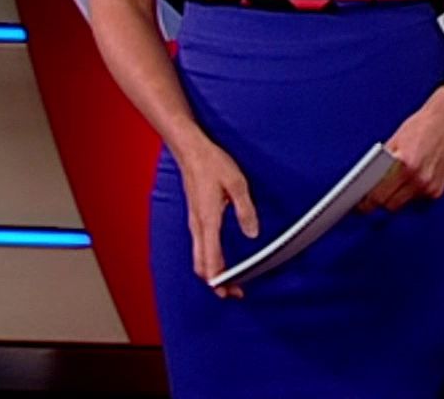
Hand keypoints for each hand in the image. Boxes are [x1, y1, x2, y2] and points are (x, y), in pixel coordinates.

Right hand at [175, 138, 259, 298]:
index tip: (231, 291)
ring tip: (228, 282)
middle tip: (234, 293)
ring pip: (199, 257)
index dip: (220, 280)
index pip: (210, 260)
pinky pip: (200, 247)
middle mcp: (198, 226)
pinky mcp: (196, 218)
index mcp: (208, 220)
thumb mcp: (237, 184)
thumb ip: (245, 210)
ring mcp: (195, 222)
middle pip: (201, 265)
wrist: (191, 151)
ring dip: (212, 273)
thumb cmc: (213, 164)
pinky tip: (219, 261)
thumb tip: (252, 233)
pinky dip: (208, 260)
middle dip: (216, 283)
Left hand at [360, 87, 443, 213]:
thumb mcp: (395, 141)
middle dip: (380, 201)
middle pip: (390, 205)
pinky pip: (417, 199)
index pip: (378, 196)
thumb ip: (382, 164)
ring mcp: (430, 186)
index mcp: (405, 165)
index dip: (366, 203)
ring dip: (396, 197)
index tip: (360, 205)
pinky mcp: (438, 190)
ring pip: (403, 204)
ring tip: (393, 183)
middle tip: (372, 196)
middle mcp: (419, 178)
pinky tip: (410, 179)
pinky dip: (411, 193)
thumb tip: (367, 183)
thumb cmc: (422, 126)